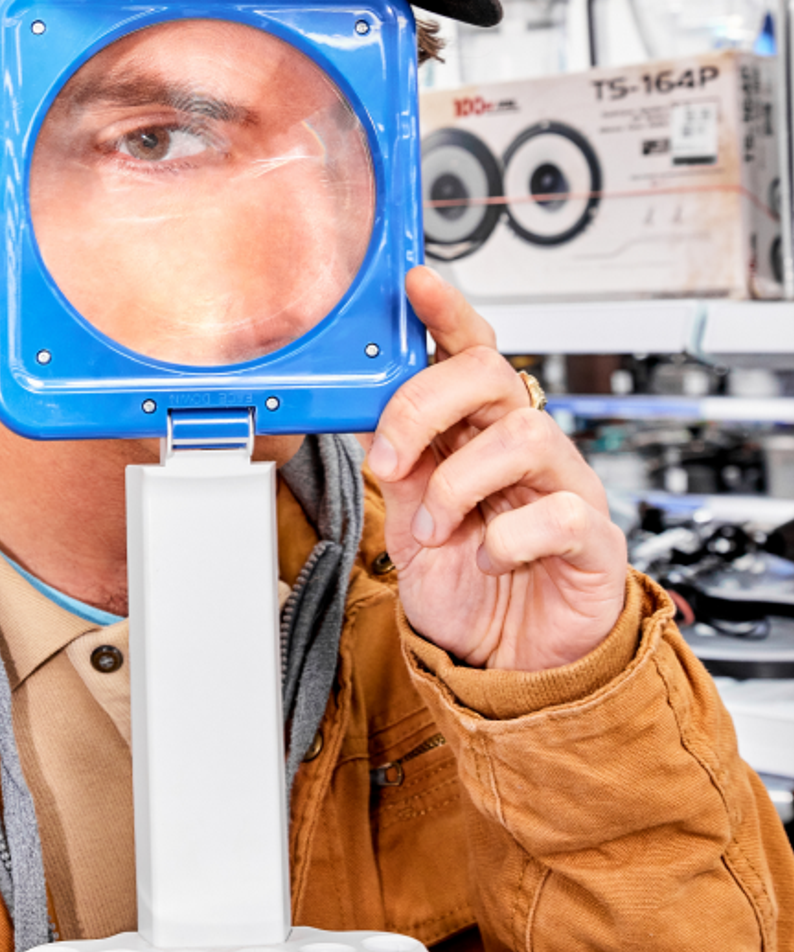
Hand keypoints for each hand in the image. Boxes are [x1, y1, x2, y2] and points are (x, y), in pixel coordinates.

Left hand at [364, 266, 627, 671]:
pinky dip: (509, 540)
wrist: (508, 667)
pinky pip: (561, 513)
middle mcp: (526, 448)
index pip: (471, 351)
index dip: (447, 313)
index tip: (415, 284)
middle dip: (428, 406)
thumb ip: (394, 459)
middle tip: (393, 459)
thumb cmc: (467, 584)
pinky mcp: (594, 539)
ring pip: (526, 435)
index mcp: (480, 431)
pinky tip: (490, 560)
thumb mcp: (408, 516)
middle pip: (495, 375)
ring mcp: (566, 487)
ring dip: (459, 484)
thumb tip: (356, 403)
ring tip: (437, 528)